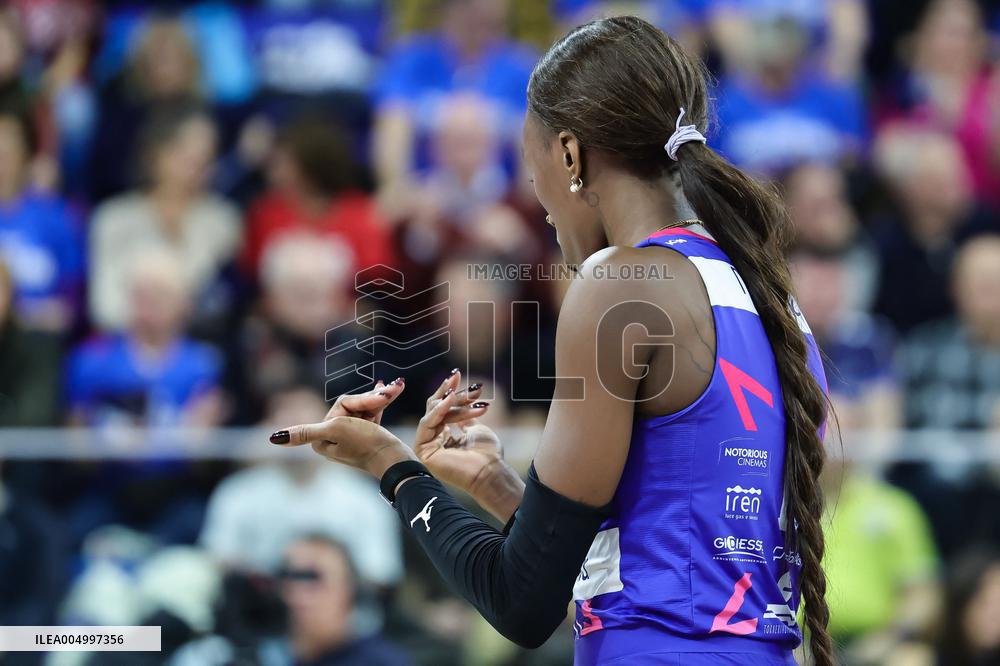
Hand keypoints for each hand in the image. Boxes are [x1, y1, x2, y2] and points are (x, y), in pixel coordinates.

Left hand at [270, 380, 413, 477]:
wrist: (397, 460)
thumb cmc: (367, 445)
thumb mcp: (335, 432)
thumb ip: (306, 432)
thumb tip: (273, 439)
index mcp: (322, 438)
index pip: (342, 405)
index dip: (361, 401)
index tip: (379, 402)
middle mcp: (335, 437)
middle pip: (353, 405)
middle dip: (373, 399)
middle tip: (392, 392)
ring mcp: (352, 436)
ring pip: (365, 407)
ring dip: (381, 398)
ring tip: (397, 388)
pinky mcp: (368, 435)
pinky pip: (372, 412)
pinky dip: (381, 402)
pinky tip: (392, 390)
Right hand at [414, 372, 523, 521]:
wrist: (489, 473)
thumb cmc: (487, 454)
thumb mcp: (475, 427)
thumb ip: (463, 415)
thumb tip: (457, 397)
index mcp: (444, 437)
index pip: (442, 409)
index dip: (449, 391)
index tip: (457, 374)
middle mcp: (433, 441)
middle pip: (435, 409)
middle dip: (448, 392)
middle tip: (458, 377)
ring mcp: (427, 447)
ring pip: (433, 414)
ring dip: (450, 402)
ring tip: (463, 394)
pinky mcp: (423, 451)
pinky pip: (427, 424)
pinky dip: (438, 411)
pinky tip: (449, 401)